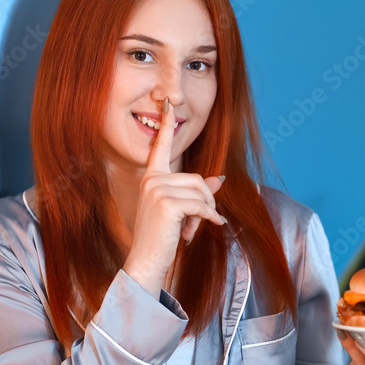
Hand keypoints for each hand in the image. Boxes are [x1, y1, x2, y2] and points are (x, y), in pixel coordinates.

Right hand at [122, 98, 225, 296]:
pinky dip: (208, 219)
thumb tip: (219, 179)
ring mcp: (157, 190)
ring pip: (201, 192)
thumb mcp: (181, 212)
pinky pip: (201, 205)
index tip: (168, 102)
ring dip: (205, 214)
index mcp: (151, 178)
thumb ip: (198, 193)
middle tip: (195, 224)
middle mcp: (152, 179)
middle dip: (205, 203)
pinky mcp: (166, 203)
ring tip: (191, 230)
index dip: (166, 125)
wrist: (146, 261)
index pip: (161, 148)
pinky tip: (204, 230)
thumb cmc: (162, 238)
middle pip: (198, 179)